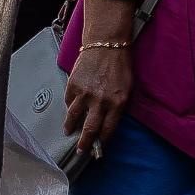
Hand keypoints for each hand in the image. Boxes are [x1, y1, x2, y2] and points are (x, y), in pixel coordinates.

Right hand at [64, 37, 132, 159]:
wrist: (106, 43)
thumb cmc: (119, 65)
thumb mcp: (126, 88)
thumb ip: (117, 106)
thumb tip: (106, 122)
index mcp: (117, 103)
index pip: (108, 130)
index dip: (102, 142)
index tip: (98, 149)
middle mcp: (100, 101)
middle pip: (90, 129)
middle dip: (84, 144)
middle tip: (81, 151)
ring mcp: (85, 93)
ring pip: (74, 117)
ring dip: (70, 127)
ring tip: (69, 132)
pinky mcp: (73, 85)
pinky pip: (68, 101)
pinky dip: (69, 106)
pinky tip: (70, 109)